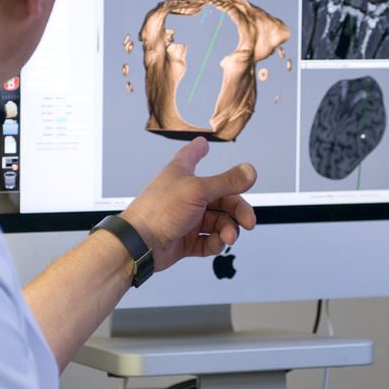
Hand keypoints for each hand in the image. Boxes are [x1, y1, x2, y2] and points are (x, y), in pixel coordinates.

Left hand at [121, 139, 256, 271]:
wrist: (140, 245)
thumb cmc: (156, 212)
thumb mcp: (197, 190)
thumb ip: (226, 182)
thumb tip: (249, 172)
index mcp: (181, 174)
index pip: (191, 156)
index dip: (198, 149)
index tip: (203, 143)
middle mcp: (185, 195)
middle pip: (221, 198)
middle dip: (237, 210)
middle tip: (248, 221)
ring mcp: (186, 219)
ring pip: (218, 221)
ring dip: (228, 229)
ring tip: (229, 237)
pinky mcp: (186, 240)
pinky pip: (209, 241)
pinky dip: (217, 243)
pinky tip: (219, 243)